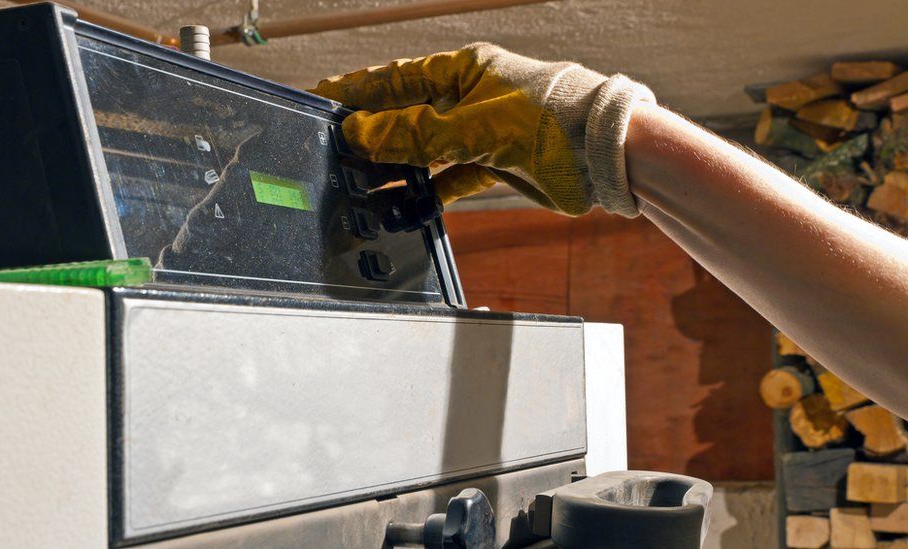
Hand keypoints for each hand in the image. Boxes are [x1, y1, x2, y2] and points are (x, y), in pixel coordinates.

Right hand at [311, 43, 653, 215]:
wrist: (603, 154)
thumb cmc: (552, 118)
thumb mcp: (474, 125)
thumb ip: (416, 133)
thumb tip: (362, 132)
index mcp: (463, 71)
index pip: (396, 79)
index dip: (358, 90)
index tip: (325, 99)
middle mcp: (468, 99)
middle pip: (407, 116)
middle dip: (372, 134)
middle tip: (336, 149)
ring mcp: (481, 133)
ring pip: (425, 151)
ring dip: (398, 168)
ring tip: (363, 183)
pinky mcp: (495, 164)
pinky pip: (451, 179)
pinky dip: (429, 193)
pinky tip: (407, 205)